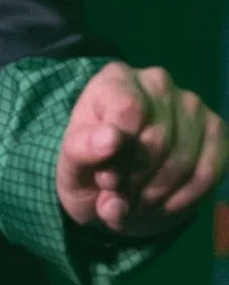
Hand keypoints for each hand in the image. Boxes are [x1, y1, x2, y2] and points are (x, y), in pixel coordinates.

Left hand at [55, 60, 225, 240]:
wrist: (115, 189)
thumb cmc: (88, 170)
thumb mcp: (70, 167)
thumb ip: (81, 151)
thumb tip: (111, 138)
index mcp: (115, 80)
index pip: (129, 110)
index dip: (117, 155)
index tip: (104, 176)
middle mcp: (157, 82)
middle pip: (157, 140)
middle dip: (135, 182)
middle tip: (119, 194)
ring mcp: (191, 104)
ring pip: (184, 160)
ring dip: (156, 196)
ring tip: (136, 203)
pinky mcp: (216, 130)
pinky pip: (208, 172)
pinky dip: (183, 200)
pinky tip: (163, 204)